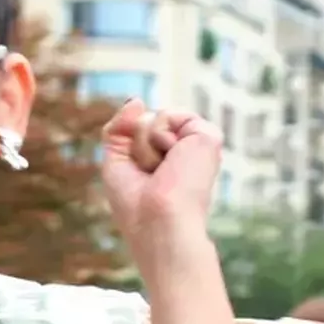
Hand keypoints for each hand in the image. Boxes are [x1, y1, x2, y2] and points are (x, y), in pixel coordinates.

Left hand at [102, 106, 221, 262]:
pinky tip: (172, 160)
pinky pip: (168, 116)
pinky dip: (160, 136)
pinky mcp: (208, 136)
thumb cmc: (137, 207)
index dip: (130, 149)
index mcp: (170, 160)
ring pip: (156, 118)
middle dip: (136, 146)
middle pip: (145, 122)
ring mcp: (198, 143)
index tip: (138, 178)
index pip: (141, 132)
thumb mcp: (116, 163)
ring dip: (146, 145)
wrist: (159, 223)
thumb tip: (136, 100)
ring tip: (161, 170)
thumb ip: (119, 129)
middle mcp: (186, 151)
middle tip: (150, 175)